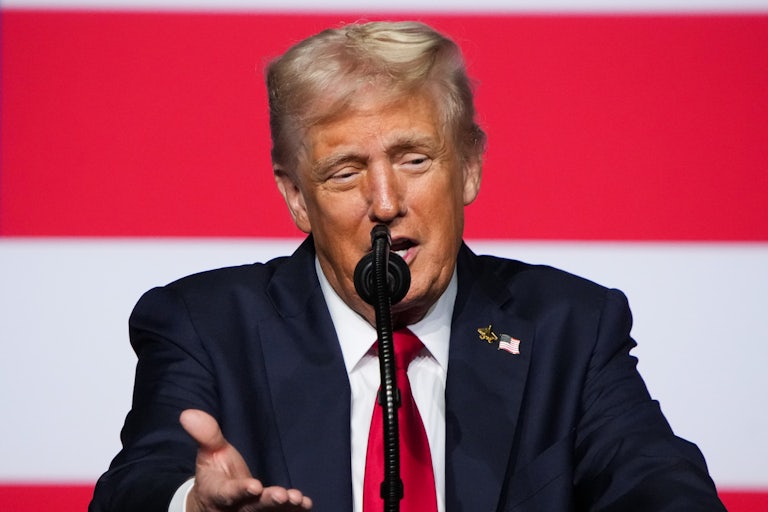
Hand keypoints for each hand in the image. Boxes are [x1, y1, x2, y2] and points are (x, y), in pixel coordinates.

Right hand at [180, 409, 312, 510]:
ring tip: (297, 499)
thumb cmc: (215, 473)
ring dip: (283, 508)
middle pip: (252, 508)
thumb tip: (188, 413)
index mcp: (218, 493)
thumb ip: (205, 435)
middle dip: (267, 502)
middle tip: (281, 495)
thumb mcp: (208, 453)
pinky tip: (305, 504)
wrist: (217, 501)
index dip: (240, 491)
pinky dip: (293, 511)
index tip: (255, 486)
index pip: (228, 493)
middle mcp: (235, 509)